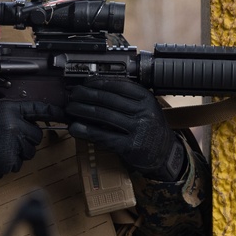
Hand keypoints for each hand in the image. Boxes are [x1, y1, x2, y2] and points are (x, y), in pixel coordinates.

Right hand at [0, 99, 59, 184]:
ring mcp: (12, 144)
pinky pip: (17, 164)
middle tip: (8, 139)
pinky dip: (8, 163)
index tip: (65, 114)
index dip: (53, 112)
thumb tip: (25, 115)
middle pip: (36, 136)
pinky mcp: (8, 161)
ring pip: (28, 152)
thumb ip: (9, 111)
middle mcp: (14, 125)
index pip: (38, 109)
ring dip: (18, 152)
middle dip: (27, 139)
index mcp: (10, 109)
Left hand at [65, 77, 185, 179]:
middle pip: (108, 99)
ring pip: (103, 115)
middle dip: (86, 95)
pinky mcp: (130, 146)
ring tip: (70, 108)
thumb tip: (97, 88)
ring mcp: (137, 129)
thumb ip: (128, 98)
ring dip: (82, 110)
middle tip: (72, 94)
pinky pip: (103, 136)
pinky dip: (86, 131)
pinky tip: (75, 128)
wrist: (164, 153)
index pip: (118, 85)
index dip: (98, 82)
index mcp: (146, 98)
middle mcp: (143, 112)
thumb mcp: (145, 107)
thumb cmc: (150, 128)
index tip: (85, 83)